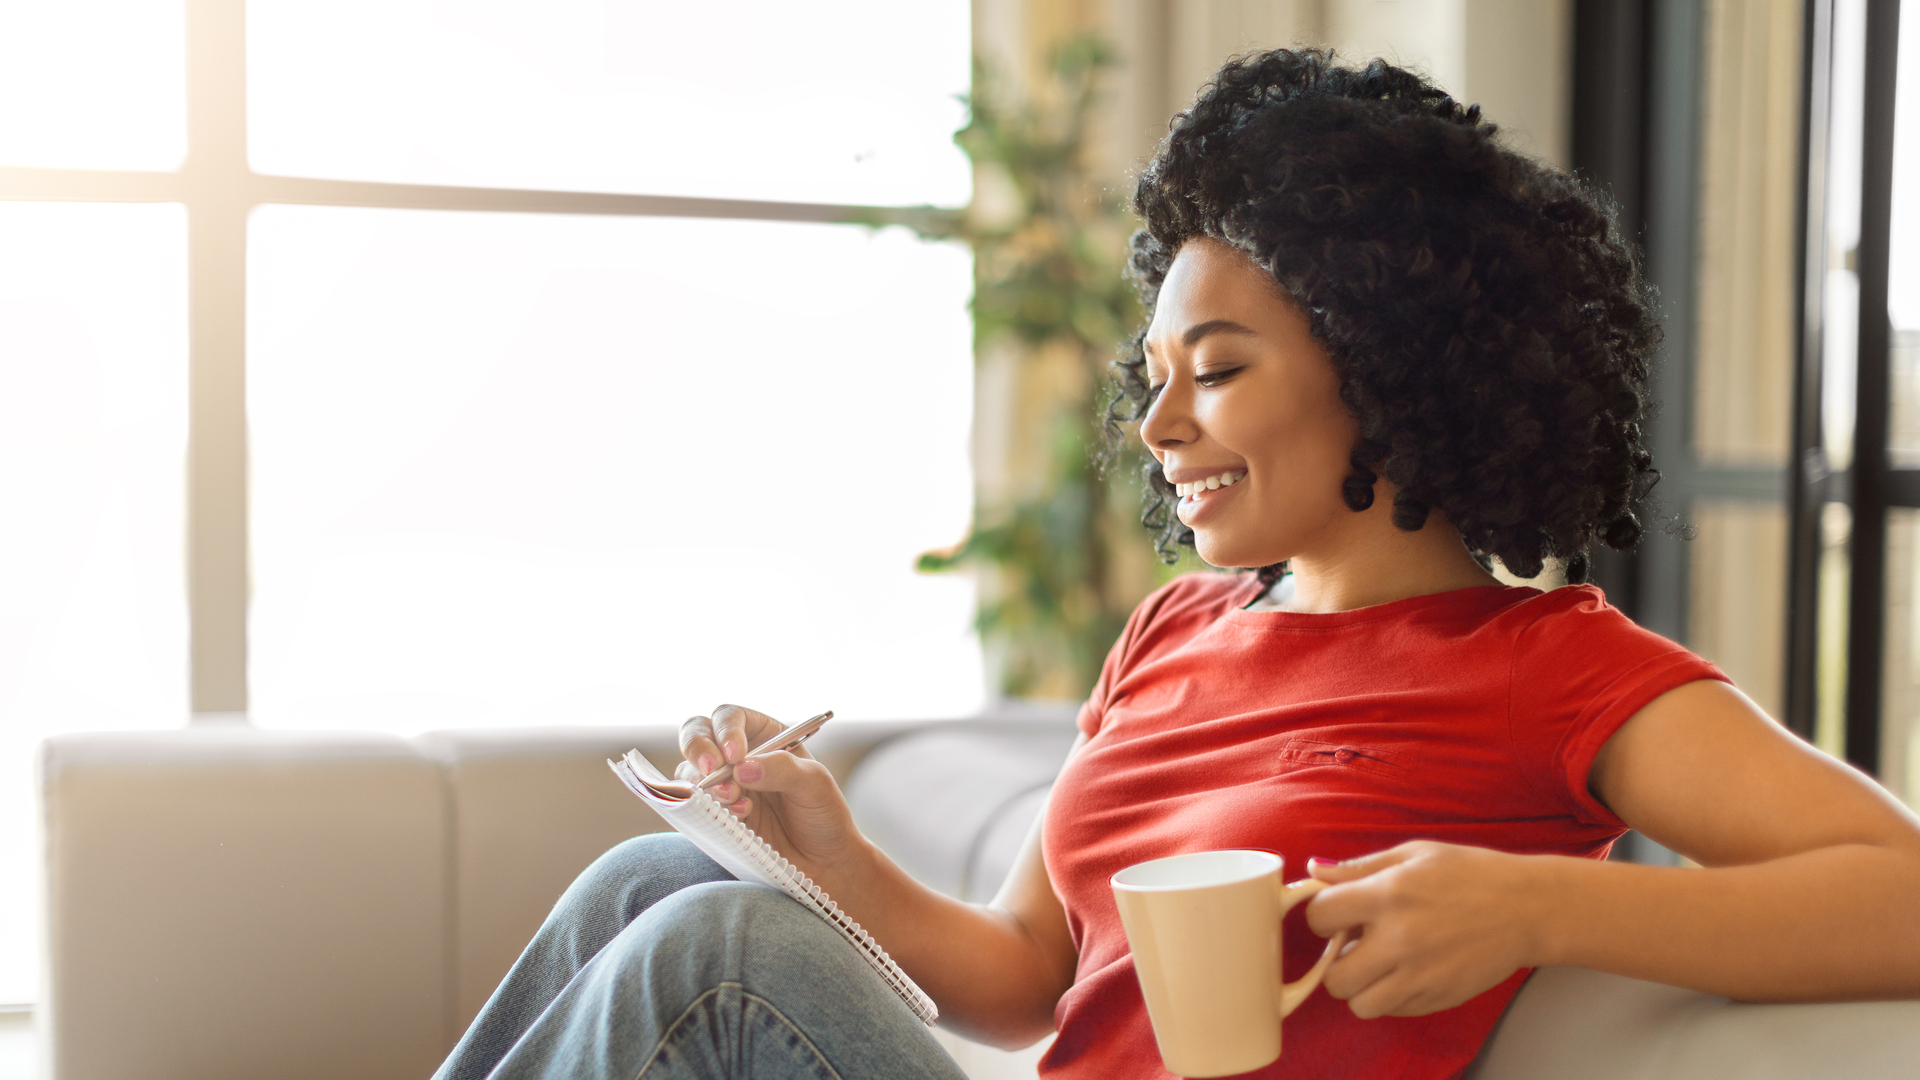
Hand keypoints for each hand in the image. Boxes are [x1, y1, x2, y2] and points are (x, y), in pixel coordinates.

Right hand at [676, 704, 863, 878]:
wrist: (822, 862)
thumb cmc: (823, 815)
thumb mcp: (815, 784)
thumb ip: (782, 769)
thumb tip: (741, 768)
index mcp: (764, 736)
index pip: (731, 717)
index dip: (726, 730)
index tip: (734, 755)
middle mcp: (738, 757)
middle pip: (697, 733)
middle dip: (698, 749)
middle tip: (712, 772)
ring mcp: (723, 786)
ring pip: (689, 770)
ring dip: (707, 786)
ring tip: (741, 805)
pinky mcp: (714, 816)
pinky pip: (692, 805)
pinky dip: (705, 809)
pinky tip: (738, 819)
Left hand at [1304, 841, 1545, 1017]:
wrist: (1528, 908)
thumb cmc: (1470, 873)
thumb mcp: (1414, 855)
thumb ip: (1359, 867)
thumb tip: (1314, 871)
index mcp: (1388, 896)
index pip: (1318, 917)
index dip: (1323, 914)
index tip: (1338, 912)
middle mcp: (1399, 941)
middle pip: (1334, 976)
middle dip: (1337, 960)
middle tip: (1357, 943)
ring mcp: (1421, 976)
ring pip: (1359, 1004)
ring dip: (1362, 986)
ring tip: (1380, 963)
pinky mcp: (1439, 998)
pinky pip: (1393, 1011)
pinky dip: (1390, 996)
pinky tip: (1406, 971)